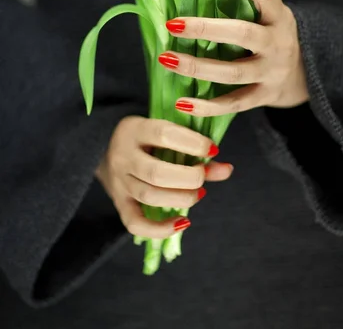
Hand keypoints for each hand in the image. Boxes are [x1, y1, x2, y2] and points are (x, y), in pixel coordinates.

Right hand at [96, 115, 232, 237]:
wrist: (100, 147)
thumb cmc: (144, 137)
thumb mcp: (163, 132)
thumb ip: (194, 148)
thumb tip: (226, 169)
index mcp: (135, 129)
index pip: (164, 134)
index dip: (192, 143)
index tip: (212, 149)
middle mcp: (123, 156)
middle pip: (156, 173)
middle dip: (189, 178)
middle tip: (203, 176)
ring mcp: (119, 182)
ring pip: (149, 196)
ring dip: (181, 198)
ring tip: (198, 194)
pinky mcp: (118, 203)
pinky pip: (135, 223)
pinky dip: (160, 229)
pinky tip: (183, 222)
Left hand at [160, 0, 308, 115]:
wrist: (305, 75)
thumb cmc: (271, 35)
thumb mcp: (267, 15)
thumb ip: (242, 3)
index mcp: (279, 16)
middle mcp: (278, 44)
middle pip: (243, 34)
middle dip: (206, 29)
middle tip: (173, 24)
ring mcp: (272, 73)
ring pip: (234, 72)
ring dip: (197, 67)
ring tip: (166, 59)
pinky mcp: (263, 96)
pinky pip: (234, 104)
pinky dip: (207, 107)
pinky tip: (182, 103)